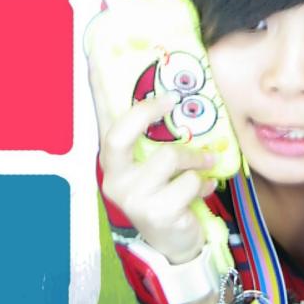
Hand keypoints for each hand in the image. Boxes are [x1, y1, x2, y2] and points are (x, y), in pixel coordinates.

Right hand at [94, 86, 217, 263]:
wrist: (174, 244)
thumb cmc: (165, 193)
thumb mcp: (155, 164)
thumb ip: (156, 137)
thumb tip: (173, 94)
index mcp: (112, 159)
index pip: (101, 120)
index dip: (97, 90)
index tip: (95, 59)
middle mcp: (113, 176)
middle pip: (120, 134)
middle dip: (147, 111)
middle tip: (171, 99)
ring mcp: (131, 197)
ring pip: (169, 156)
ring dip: (196, 157)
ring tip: (207, 161)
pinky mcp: (155, 213)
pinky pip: (188, 182)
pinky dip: (203, 182)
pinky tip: (203, 188)